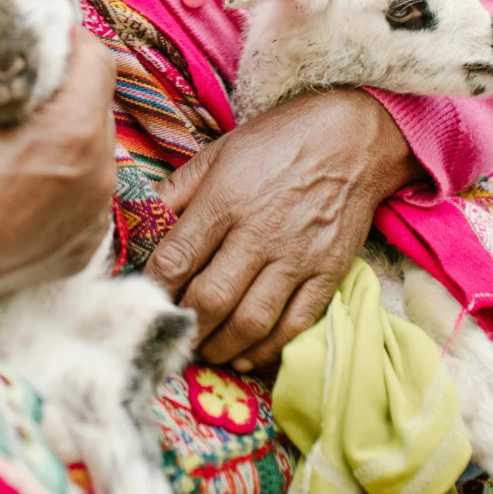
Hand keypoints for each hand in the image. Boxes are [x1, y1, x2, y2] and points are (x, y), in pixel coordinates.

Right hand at [0, 28, 117, 317]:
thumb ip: (15, 85)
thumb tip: (26, 64)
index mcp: (74, 130)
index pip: (98, 61)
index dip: (74, 43)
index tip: (52, 41)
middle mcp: (99, 170)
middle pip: (98, 108)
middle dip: (71, 93)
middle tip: (34, 92)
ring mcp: (97, 212)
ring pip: (96, 153)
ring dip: (72, 139)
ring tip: (30, 145)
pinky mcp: (88, 242)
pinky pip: (88, 196)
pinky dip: (68, 183)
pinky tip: (31, 188)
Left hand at [144, 90, 413, 370]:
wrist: (352, 139)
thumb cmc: (278, 141)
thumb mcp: (218, 152)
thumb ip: (177, 190)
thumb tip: (140, 221)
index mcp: (225, 200)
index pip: (177, 259)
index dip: (154, 289)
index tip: (144, 302)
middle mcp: (258, 233)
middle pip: (211, 299)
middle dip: (186, 326)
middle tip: (173, 334)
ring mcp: (297, 258)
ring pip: (251, 321)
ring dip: (221, 345)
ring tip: (205, 349)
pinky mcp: (328, 274)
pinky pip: (295, 324)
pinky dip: (268, 348)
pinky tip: (246, 354)